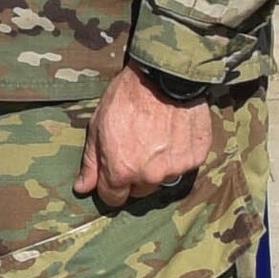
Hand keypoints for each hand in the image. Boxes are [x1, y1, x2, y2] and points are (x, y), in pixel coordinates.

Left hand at [74, 64, 212, 208]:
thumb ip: (92, 162)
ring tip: (154, 138)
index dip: (109, 186)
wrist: (164, 78)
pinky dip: (177, 155)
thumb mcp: (98, 126)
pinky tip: (171, 134)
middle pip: (139, 191)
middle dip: (133, 176)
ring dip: (157, 166)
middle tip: (134, 149)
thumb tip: (83, 188)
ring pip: (162, 179)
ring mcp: (175, 169)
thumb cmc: (126, 99)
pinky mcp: (196, 159)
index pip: (114, 198)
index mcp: (122, 170)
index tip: (111, 173)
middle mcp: (150, 176)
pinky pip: (182, 166)